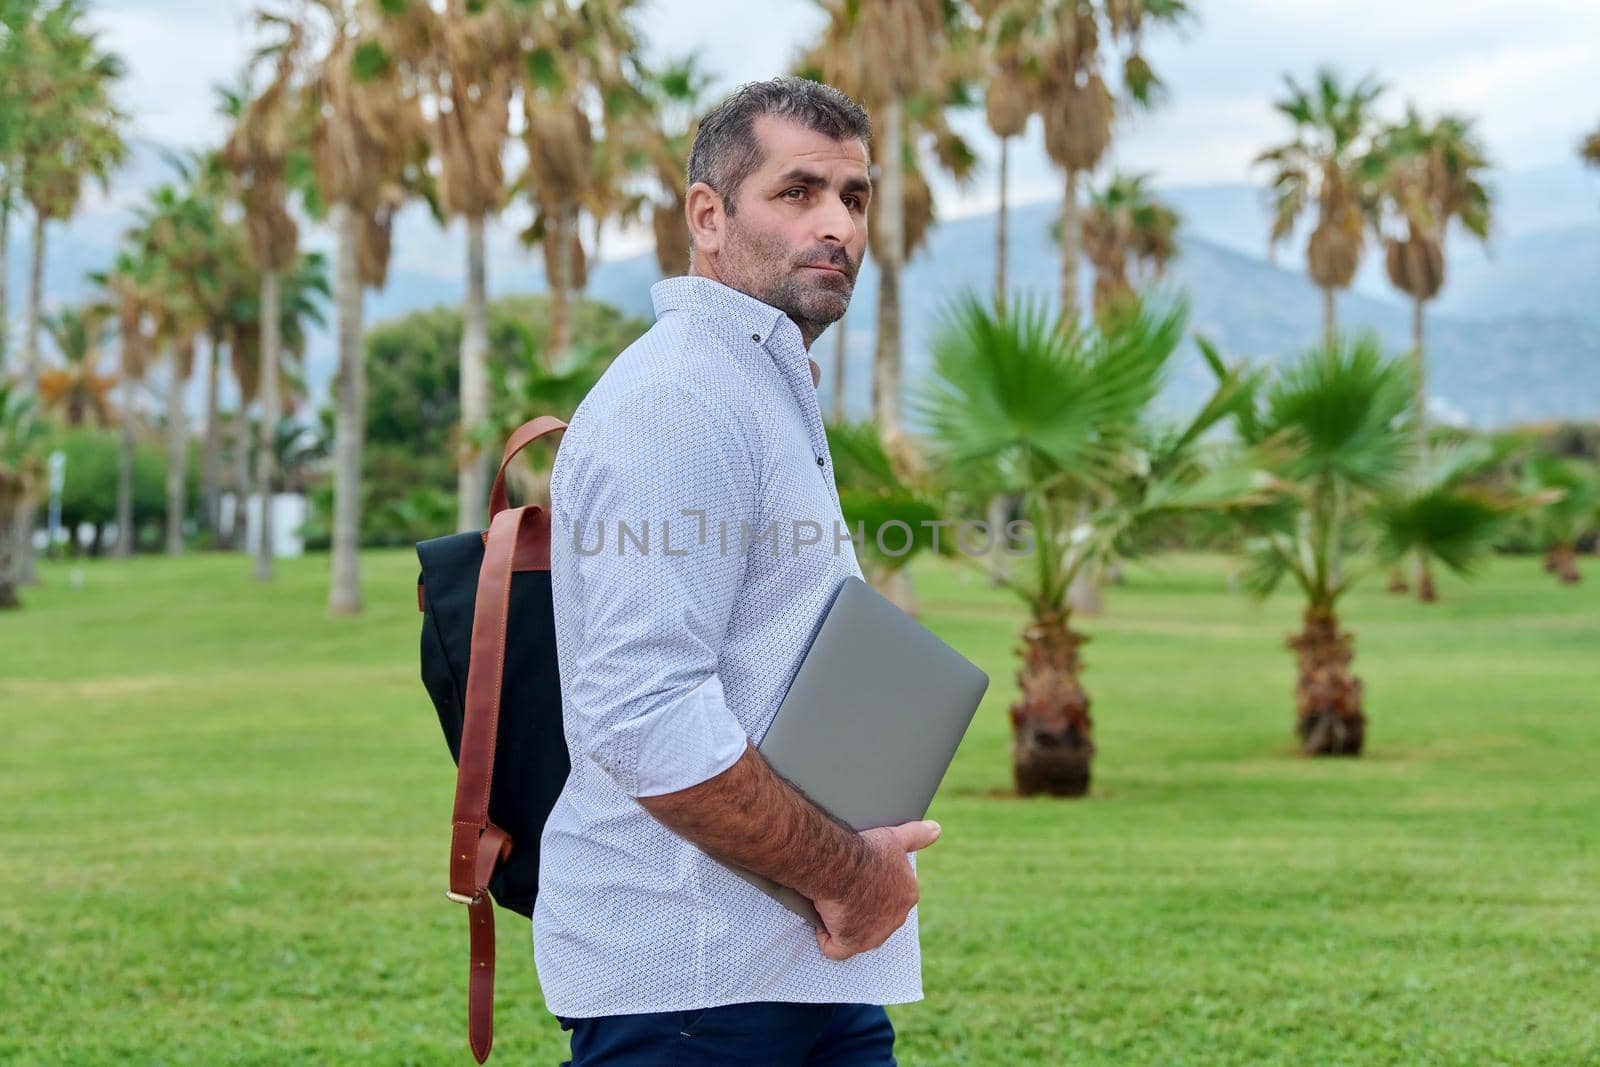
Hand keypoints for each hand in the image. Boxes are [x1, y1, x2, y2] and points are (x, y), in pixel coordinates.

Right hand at [812, 819, 940, 960]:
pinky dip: (827, 939)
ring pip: (858, 934)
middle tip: (844, 889)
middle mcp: (896, 919)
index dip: (873, 888)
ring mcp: (874, 935)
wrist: (839, 863)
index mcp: (909, 894)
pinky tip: (822, 923)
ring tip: (831, 903)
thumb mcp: (895, 837)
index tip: (858, 878)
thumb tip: (936, 829)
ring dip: (844, 923)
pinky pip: (837, 949)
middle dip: (860, 908)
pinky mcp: (851, 944)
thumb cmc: (865, 849)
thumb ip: (917, 835)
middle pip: (876, 917)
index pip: (891, 896)